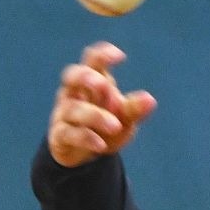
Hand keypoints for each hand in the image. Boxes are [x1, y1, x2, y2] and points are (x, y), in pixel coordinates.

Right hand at [47, 42, 157, 167]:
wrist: (87, 155)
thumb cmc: (106, 125)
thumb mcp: (124, 117)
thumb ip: (135, 108)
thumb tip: (150, 100)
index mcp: (91, 80)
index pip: (92, 60)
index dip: (102, 54)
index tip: (120, 57)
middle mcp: (74, 93)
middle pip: (71, 76)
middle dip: (84, 77)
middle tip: (103, 85)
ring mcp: (64, 113)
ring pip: (73, 108)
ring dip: (95, 116)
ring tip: (115, 126)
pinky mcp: (60, 136)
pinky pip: (68, 133)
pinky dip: (85, 138)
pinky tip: (101, 145)